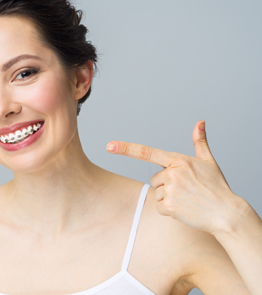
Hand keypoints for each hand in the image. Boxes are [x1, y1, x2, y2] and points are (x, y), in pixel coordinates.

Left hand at [106, 120, 244, 234]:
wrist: (227, 213)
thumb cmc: (217, 187)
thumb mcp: (209, 162)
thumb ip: (199, 142)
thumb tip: (200, 122)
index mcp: (179, 160)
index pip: (147, 152)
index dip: (126, 148)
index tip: (109, 146)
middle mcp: (172, 173)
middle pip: (155, 179)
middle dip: (166, 186)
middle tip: (187, 190)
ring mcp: (170, 190)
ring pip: (156, 193)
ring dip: (168, 199)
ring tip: (188, 200)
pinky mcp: (169, 206)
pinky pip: (159, 207)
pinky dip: (169, 211)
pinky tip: (185, 210)